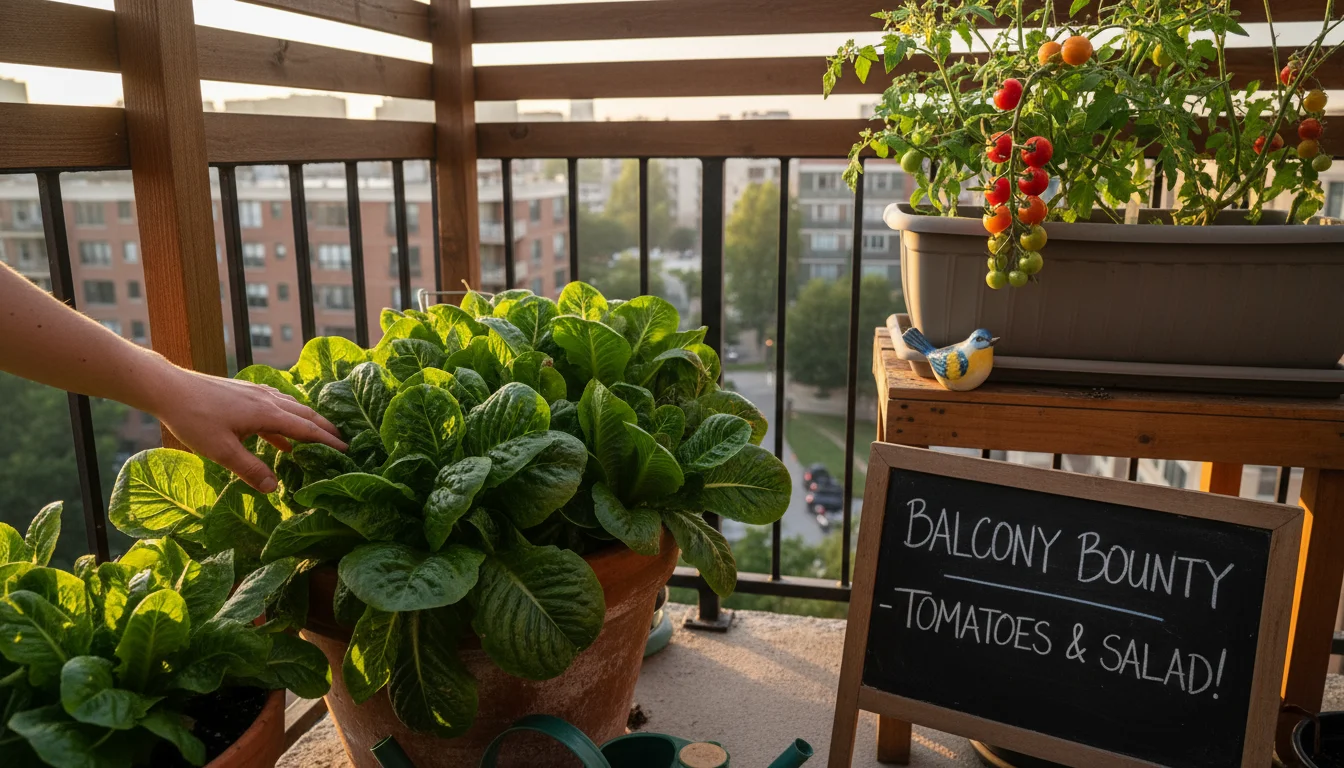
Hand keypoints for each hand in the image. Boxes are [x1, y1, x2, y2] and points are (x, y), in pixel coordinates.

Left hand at [147, 368, 346, 491]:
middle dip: (326, 427)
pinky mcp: (244, 392)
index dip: (328, 440)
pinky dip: (286, 418)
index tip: (346, 450)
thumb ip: (250, 469)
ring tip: (318, 436)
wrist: (169, 388)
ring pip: (291, 407)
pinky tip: (280, 433)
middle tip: (343, 441)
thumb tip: (274, 489)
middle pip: (305, 413)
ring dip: (307, 421)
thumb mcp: (221, 451)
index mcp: (267, 413)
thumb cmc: (194, 419)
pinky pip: (275, 405)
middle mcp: (267, 399)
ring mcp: (256, 393)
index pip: (307, 428)